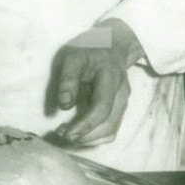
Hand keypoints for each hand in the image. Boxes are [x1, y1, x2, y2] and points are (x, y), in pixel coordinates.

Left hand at [49, 19, 142, 147]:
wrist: (112, 45)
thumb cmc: (89, 49)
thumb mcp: (73, 56)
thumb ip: (68, 79)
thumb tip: (64, 105)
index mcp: (111, 77)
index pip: (102, 107)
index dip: (85, 124)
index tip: (67, 134)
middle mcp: (122, 93)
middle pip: (109, 124)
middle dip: (85, 136)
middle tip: (61, 136)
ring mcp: (123, 102)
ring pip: (111, 131)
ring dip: (89, 139)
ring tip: (66, 135)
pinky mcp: (119, 109)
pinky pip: (110, 129)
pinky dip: (94, 136)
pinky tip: (78, 133)